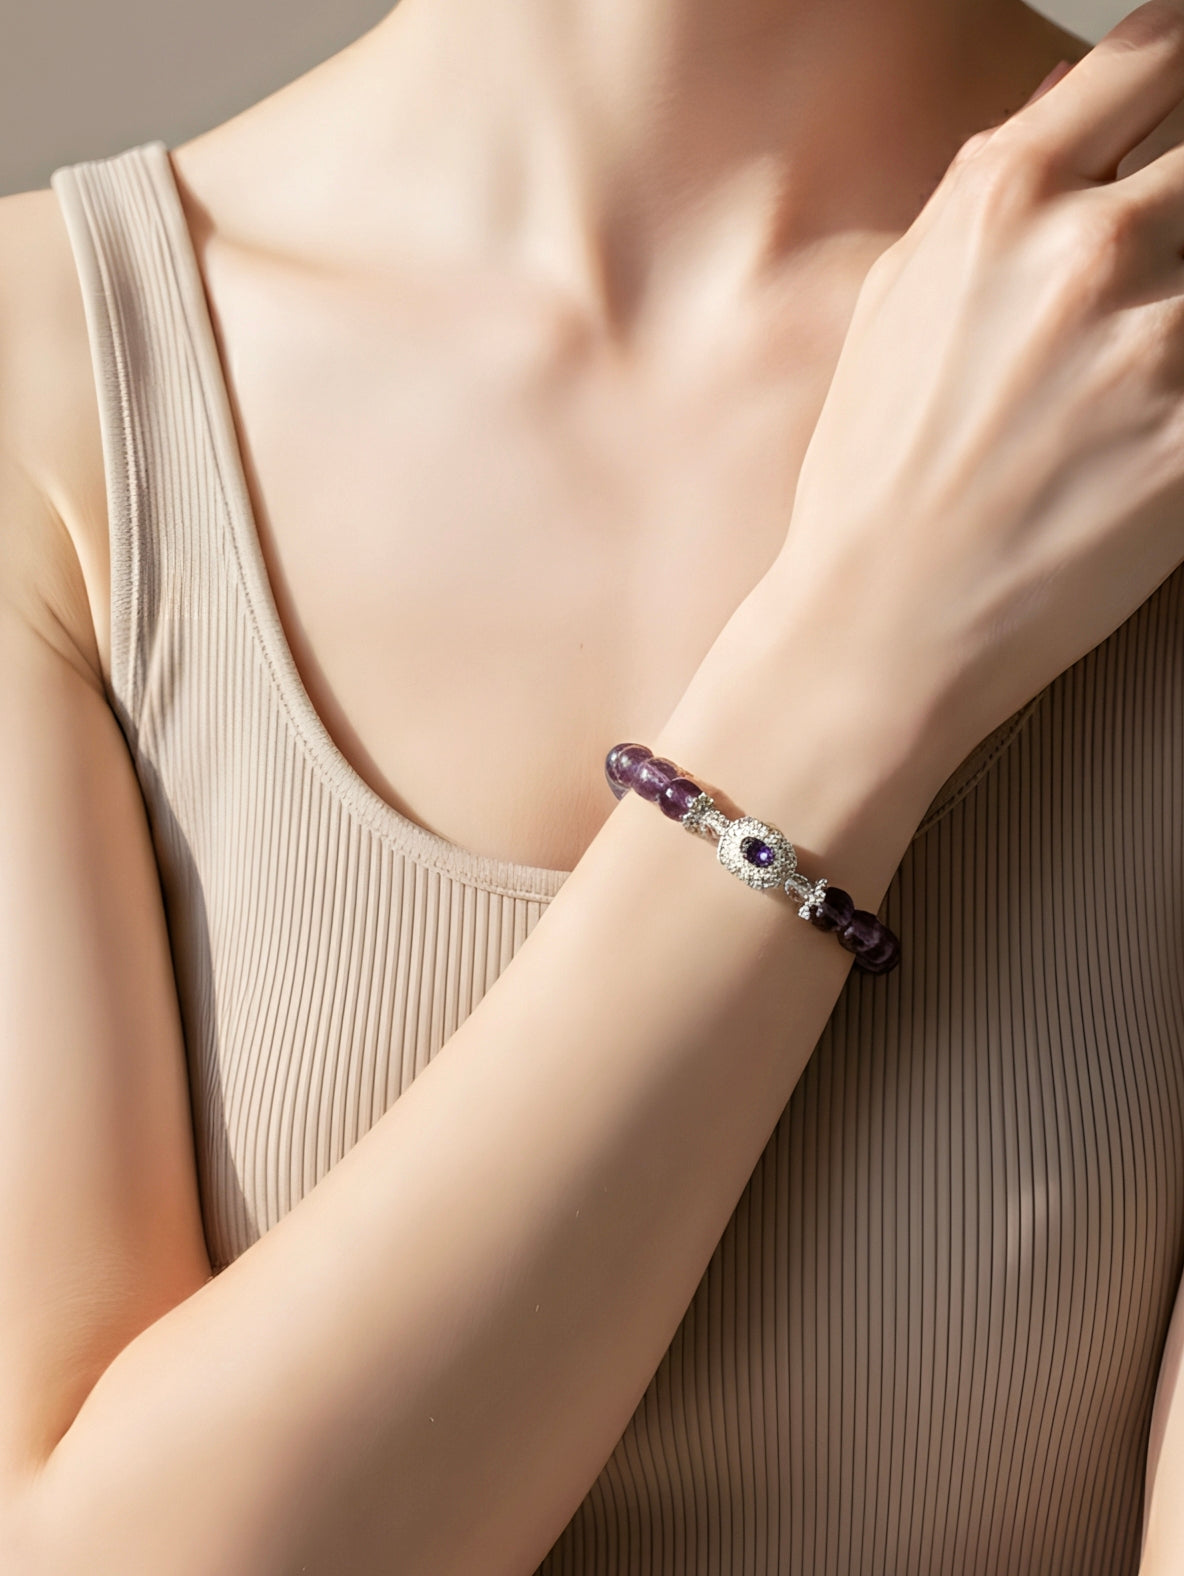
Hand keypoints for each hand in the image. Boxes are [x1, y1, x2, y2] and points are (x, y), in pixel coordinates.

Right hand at [758, 1, 1183, 788]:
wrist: (886, 622)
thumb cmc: (877, 474)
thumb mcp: (898, 300)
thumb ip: (987, 189)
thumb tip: (1069, 101)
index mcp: (1006, 199)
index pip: (1162, 50)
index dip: (1182, 76)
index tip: (1180, 116)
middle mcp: (1093, 250)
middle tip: (1155, 271)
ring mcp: (1161, 344)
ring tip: (1139, 358)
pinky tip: (1149, 418)